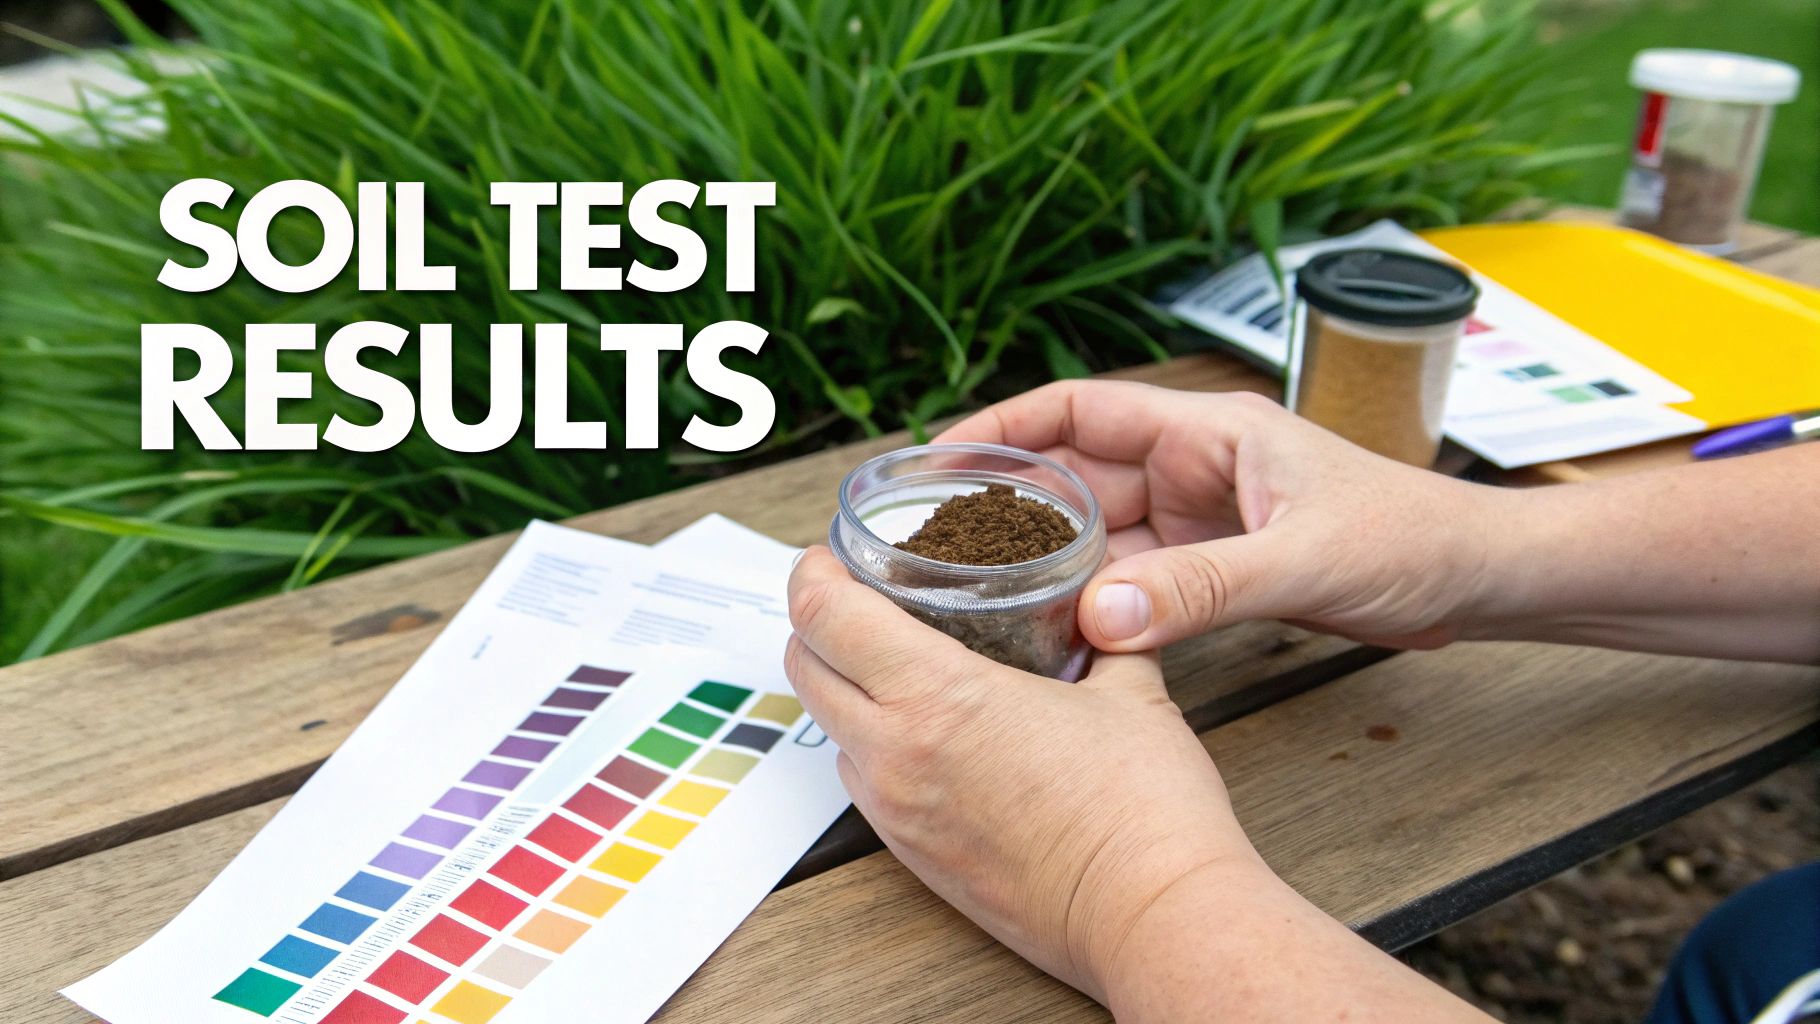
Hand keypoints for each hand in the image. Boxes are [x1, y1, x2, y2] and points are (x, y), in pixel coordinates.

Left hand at [784, 546, 1262, 1002]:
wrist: (1152, 915)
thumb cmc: (1144, 807)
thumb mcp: (1128, 686)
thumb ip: (1102, 632)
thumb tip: (1103, 602)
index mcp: (937, 698)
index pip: (826, 618)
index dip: (814, 576)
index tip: (827, 558)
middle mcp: (897, 757)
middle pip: (805, 670)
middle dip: (817, 625)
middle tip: (856, 600)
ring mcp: (898, 815)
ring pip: (830, 732)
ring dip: (844, 691)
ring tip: (894, 664)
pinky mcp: (914, 859)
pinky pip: (865, 786)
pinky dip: (875, 748)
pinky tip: (929, 736)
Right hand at [936, 380, 1507, 650]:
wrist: (1477, 582)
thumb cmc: (1414, 539)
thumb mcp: (1304, 561)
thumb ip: (1203, 589)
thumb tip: (1101, 615)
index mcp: (1208, 432)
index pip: (1081, 408)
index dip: (1005, 426)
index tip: (941, 457)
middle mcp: (1193, 468)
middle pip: (1074, 476)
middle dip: (1009, 505)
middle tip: (939, 545)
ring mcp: (1201, 520)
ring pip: (1097, 534)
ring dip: (1047, 561)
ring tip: (978, 592)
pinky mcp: (1216, 567)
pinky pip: (1134, 580)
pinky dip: (1095, 602)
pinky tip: (1057, 632)